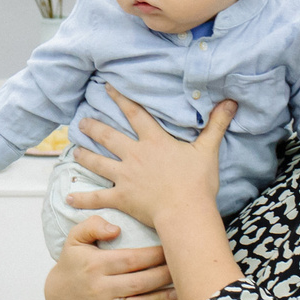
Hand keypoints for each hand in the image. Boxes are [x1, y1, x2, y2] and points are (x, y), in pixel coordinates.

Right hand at [44, 215, 177, 299]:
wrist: (56, 296)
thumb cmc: (72, 263)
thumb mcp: (74, 238)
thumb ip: (92, 225)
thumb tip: (116, 229)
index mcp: (96, 265)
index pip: (131, 259)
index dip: (155, 254)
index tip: (173, 246)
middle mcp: (102, 288)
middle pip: (140, 282)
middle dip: (165, 275)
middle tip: (186, 267)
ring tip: (183, 293)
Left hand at [67, 88, 232, 233]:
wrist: (184, 211)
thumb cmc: (197, 182)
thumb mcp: (208, 150)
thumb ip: (216, 125)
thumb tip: (231, 102)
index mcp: (154, 141)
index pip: (134, 114)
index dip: (120, 99)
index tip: (106, 88)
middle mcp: (134, 155)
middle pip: (109, 136)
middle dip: (93, 127)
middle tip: (80, 121)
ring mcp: (124, 176)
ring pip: (98, 162)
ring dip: (84, 155)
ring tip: (74, 149)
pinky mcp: (120, 197)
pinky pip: (97, 197)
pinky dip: (82, 198)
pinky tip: (69, 197)